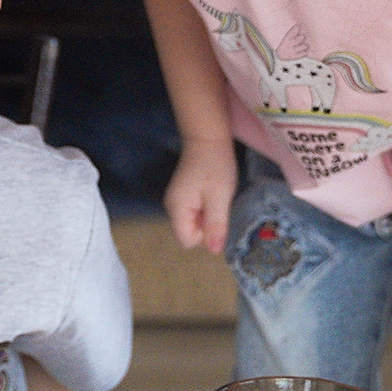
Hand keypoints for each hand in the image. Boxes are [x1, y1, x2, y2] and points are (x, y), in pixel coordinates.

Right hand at [164, 140, 239, 255]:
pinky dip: (205, 210)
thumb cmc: (215, 165)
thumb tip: (214, 252)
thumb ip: (215, 225)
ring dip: (207, 218)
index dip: (205, 235)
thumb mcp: (220, 197)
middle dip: (206, 227)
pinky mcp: (182, 196)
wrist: (207, 138)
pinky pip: (194, 214)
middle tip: (218, 205)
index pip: (188, 241)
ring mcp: (176, 201)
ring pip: (193, 224)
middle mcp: (171, 208)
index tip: (216, 216)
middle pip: (189, 234)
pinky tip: (212, 194)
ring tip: (216, 198)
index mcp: (177, 209)